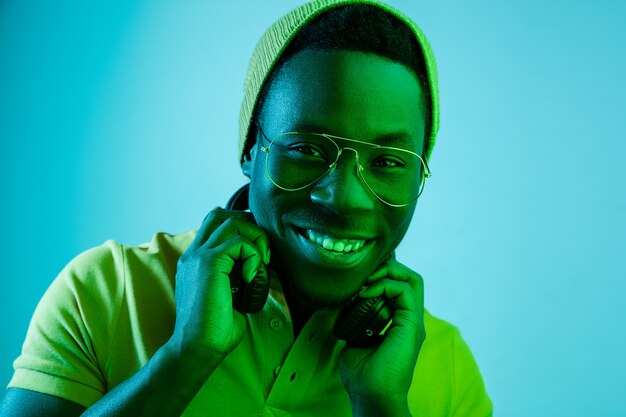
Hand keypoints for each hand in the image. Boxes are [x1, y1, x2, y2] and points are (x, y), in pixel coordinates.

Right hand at [169, 207, 270, 359]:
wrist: (198, 347)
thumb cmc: (216, 329)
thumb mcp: (230, 294)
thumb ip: (238, 275)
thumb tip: (262, 268)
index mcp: (196, 260)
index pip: (216, 225)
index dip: (242, 230)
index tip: (259, 255)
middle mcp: (194, 253)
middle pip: (221, 214)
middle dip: (248, 225)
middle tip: (263, 253)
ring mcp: (199, 256)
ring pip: (231, 222)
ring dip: (254, 238)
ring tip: (261, 263)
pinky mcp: (208, 263)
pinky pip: (238, 242)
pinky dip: (252, 256)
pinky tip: (251, 278)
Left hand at [338, 259, 424, 406]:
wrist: (371, 395)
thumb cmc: (362, 373)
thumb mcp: (355, 337)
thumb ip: (355, 318)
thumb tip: (344, 301)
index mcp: (399, 322)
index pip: (399, 286)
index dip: (381, 275)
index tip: (357, 280)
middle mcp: (409, 319)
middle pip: (409, 278)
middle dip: (386, 268)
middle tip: (363, 274)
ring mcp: (413, 322)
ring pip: (412, 279)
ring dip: (387, 273)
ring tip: (366, 280)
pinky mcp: (411, 325)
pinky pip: (405, 290)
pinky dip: (385, 285)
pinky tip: (366, 293)